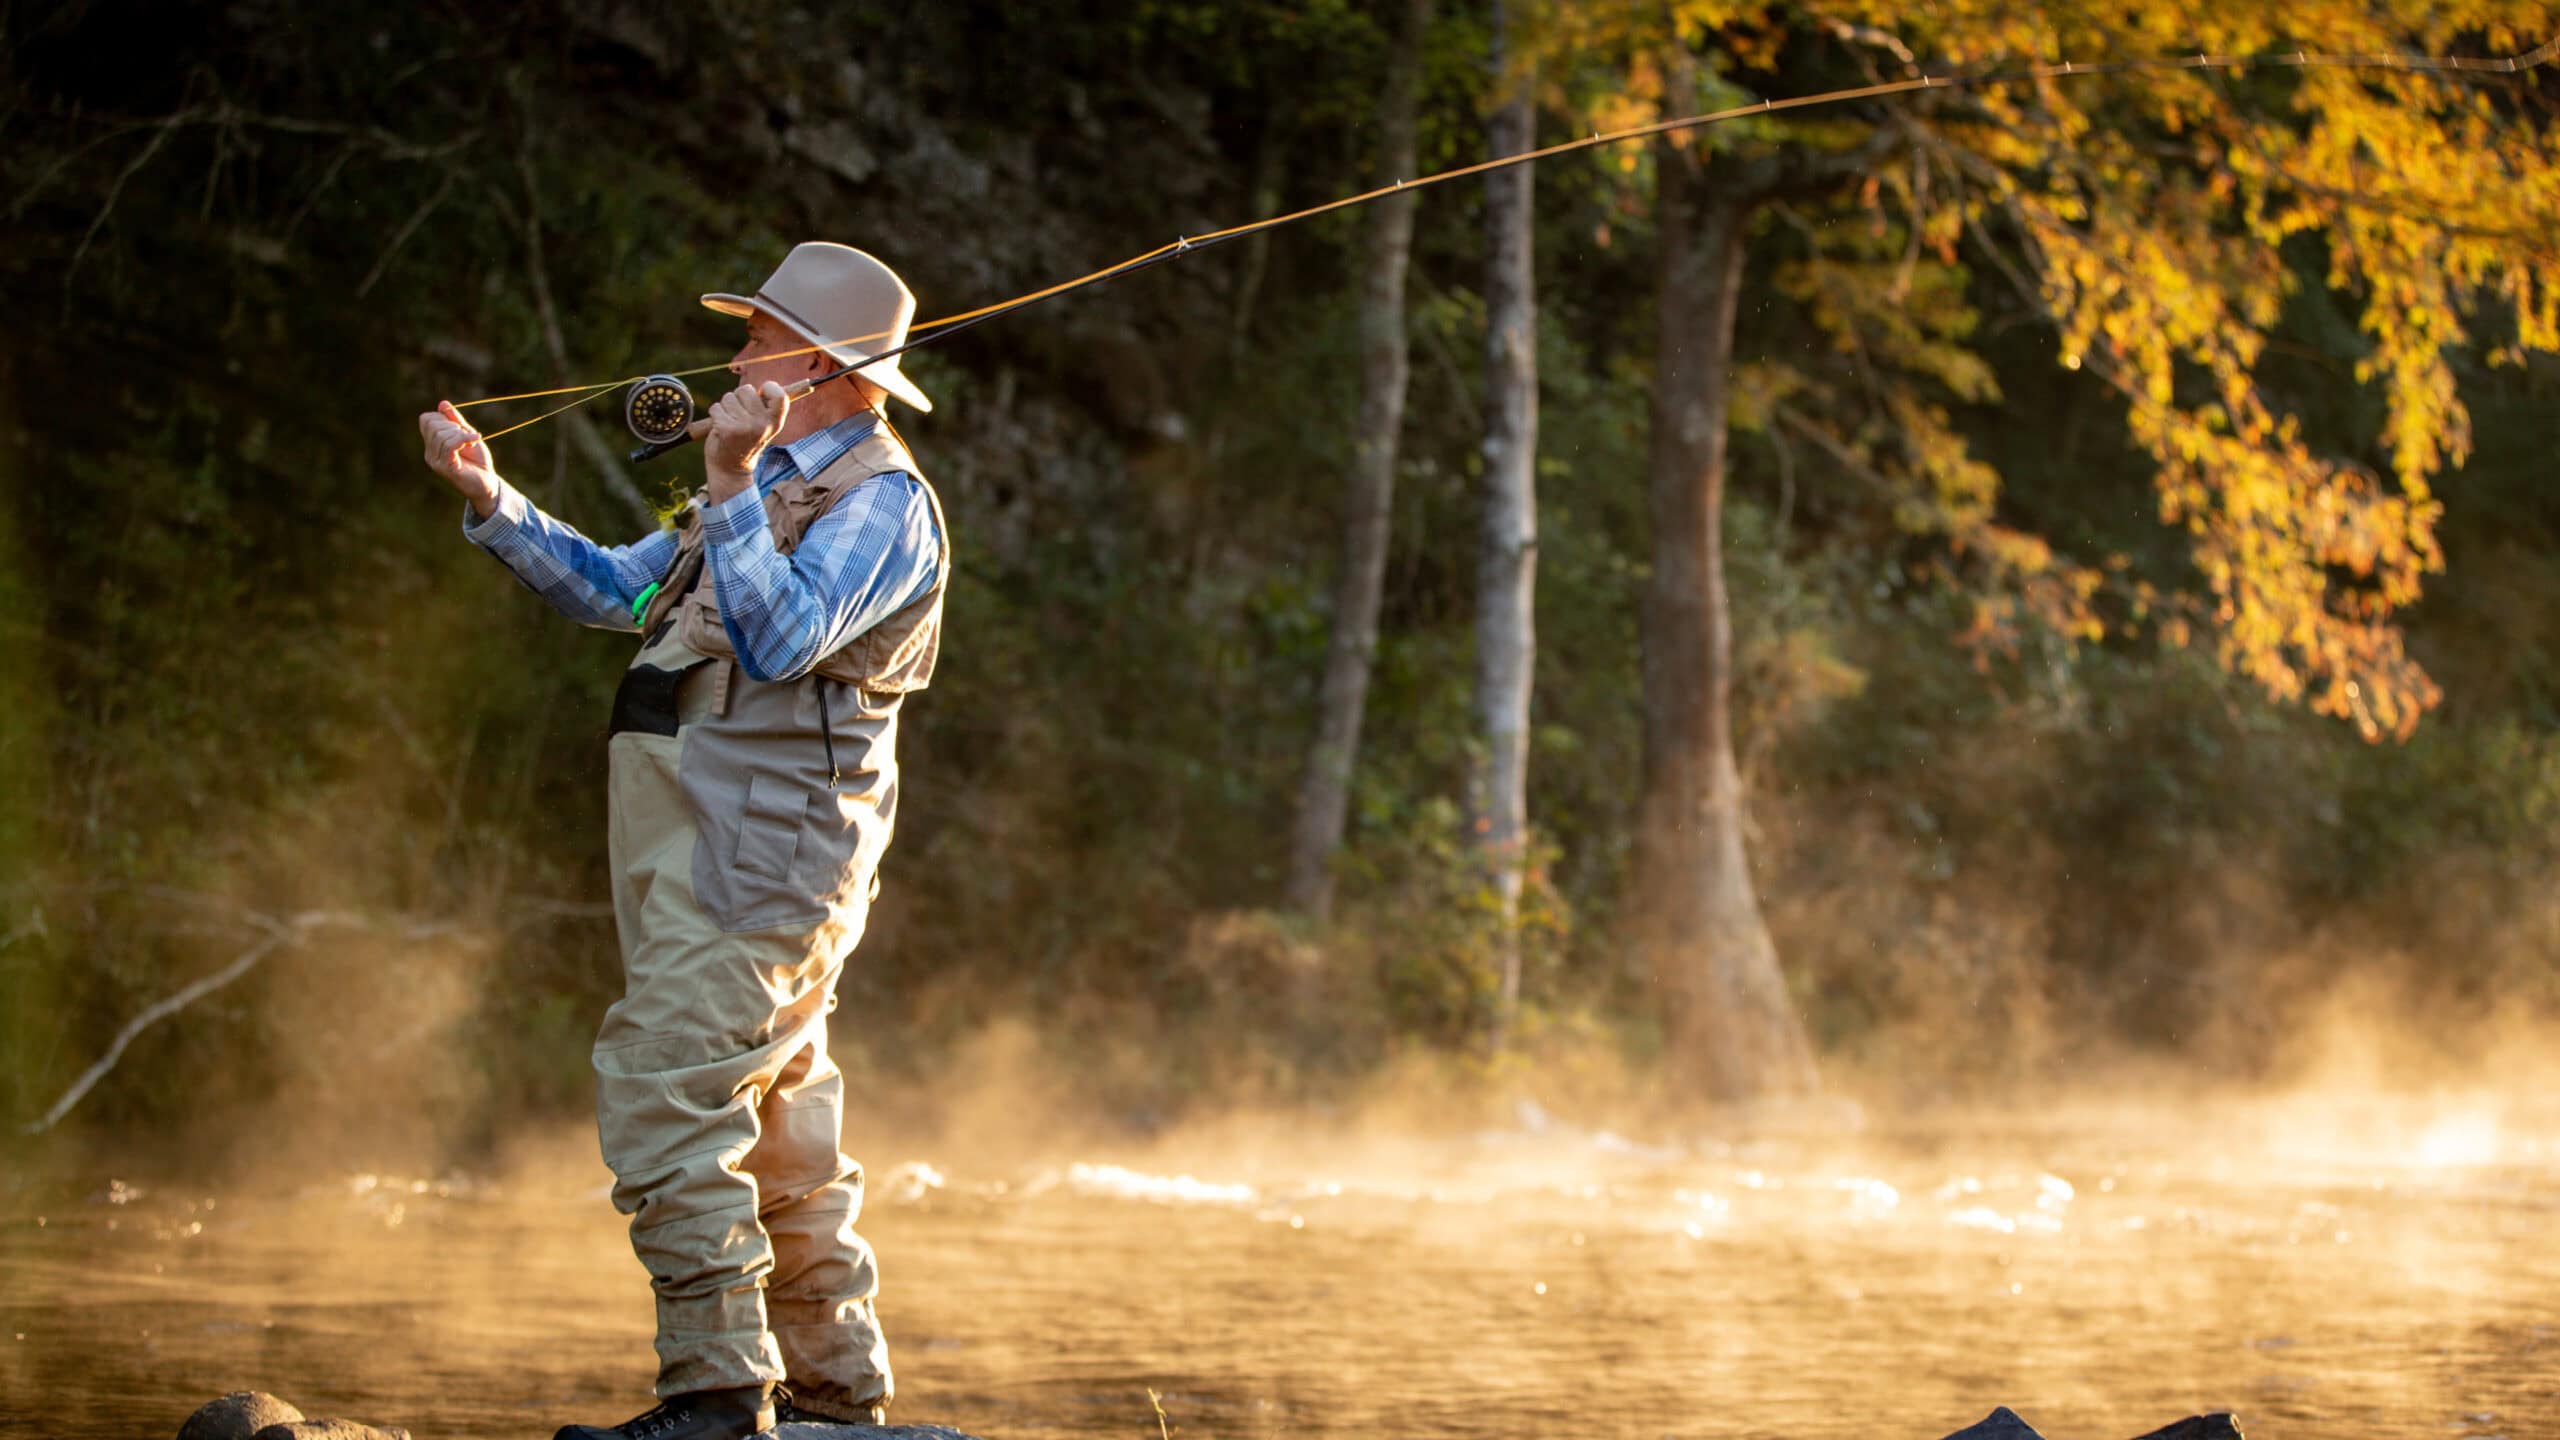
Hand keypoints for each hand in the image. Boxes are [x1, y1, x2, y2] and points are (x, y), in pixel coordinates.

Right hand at [419, 401, 501, 517]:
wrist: (488, 482)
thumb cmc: (477, 461)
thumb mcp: (467, 435)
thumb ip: (455, 421)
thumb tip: (442, 403)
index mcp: (432, 444)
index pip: (426, 419)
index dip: (443, 417)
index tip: (459, 427)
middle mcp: (430, 453)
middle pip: (433, 425)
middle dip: (453, 425)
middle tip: (467, 436)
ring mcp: (436, 461)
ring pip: (442, 435)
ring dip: (461, 434)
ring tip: (472, 441)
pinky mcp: (446, 468)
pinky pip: (449, 445)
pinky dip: (464, 439)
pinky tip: (476, 440)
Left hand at [703, 380, 790, 494]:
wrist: (732, 469)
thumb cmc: (746, 440)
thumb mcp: (764, 425)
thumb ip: (766, 406)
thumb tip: (769, 384)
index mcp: (775, 422)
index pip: (779, 395)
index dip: (768, 387)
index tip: (761, 393)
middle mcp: (763, 425)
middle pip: (746, 389)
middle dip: (739, 397)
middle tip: (740, 415)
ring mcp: (745, 427)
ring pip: (728, 398)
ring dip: (725, 407)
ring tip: (731, 422)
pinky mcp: (727, 429)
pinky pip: (716, 408)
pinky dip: (715, 414)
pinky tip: (722, 427)